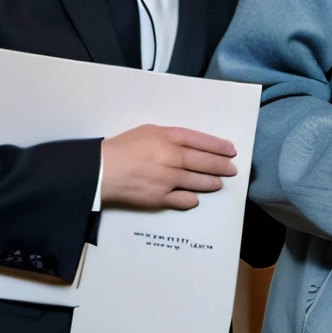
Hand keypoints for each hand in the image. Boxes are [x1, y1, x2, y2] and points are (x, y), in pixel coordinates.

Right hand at [100, 125, 236, 209]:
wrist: (99, 170)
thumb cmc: (121, 148)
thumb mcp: (147, 132)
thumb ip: (171, 137)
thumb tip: (192, 145)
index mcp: (167, 137)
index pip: (201, 141)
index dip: (219, 146)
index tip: (231, 150)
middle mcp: (171, 157)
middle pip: (204, 162)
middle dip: (221, 166)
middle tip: (232, 169)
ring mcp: (167, 179)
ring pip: (198, 181)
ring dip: (212, 182)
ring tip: (219, 183)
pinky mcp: (159, 197)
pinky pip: (183, 200)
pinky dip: (192, 199)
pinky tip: (195, 198)